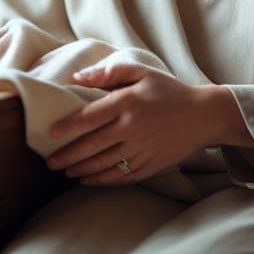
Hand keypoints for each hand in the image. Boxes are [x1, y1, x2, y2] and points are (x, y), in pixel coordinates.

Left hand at [44, 62, 237, 185]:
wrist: (204, 116)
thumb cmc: (169, 91)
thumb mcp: (142, 72)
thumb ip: (109, 73)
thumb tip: (77, 77)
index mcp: (128, 102)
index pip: (89, 117)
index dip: (68, 127)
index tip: (51, 134)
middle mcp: (132, 128)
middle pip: (92, 145)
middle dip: (68, 155)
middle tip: (50, 162)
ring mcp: (142, 149)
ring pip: (104, 163)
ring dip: (81, 169)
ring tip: (65, 171)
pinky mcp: (151, 164)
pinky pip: (121, 175)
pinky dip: (102, 180)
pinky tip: (88, 180)